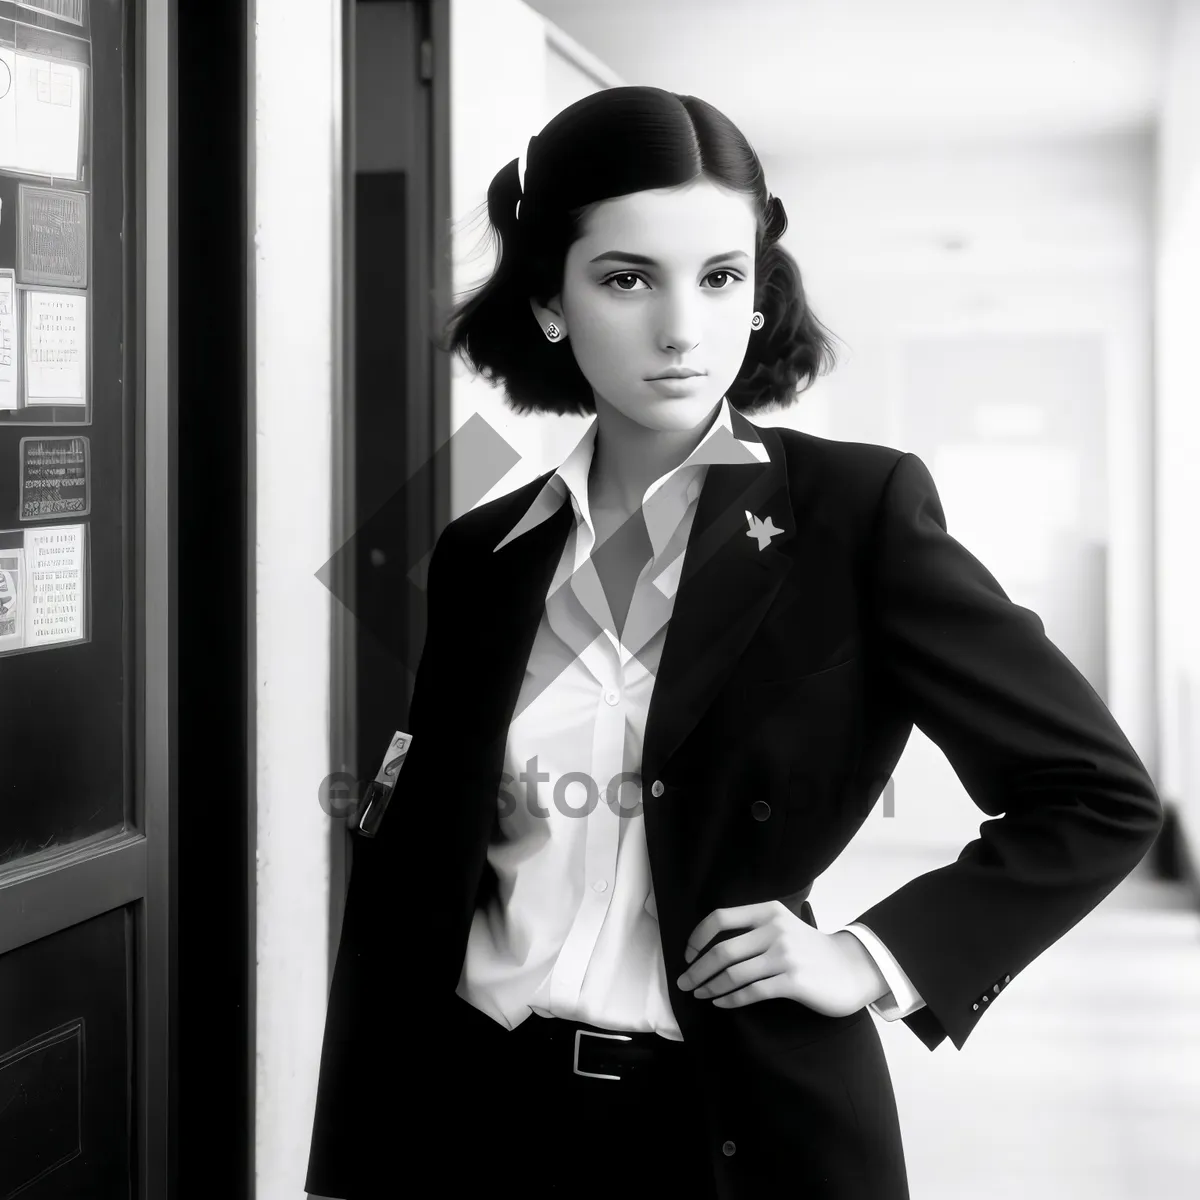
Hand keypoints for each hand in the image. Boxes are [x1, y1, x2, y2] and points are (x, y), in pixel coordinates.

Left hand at [676, 900, 889, 1016]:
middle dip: (697, 970)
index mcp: (768, 912)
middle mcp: (774, 929)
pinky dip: (730, 1000)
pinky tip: (721, 1003)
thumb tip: (709, 947)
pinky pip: (752, 992)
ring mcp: (785, 955)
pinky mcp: (793, 981)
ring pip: (733, 974)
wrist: (852, 968)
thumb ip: (753, 929)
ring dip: (710, 987)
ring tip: (700, 995)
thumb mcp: (782, 926)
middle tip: (684, 982)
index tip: (688, 954)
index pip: (720, 918)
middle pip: (722, 950)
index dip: (697, 937)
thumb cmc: (810, 950)